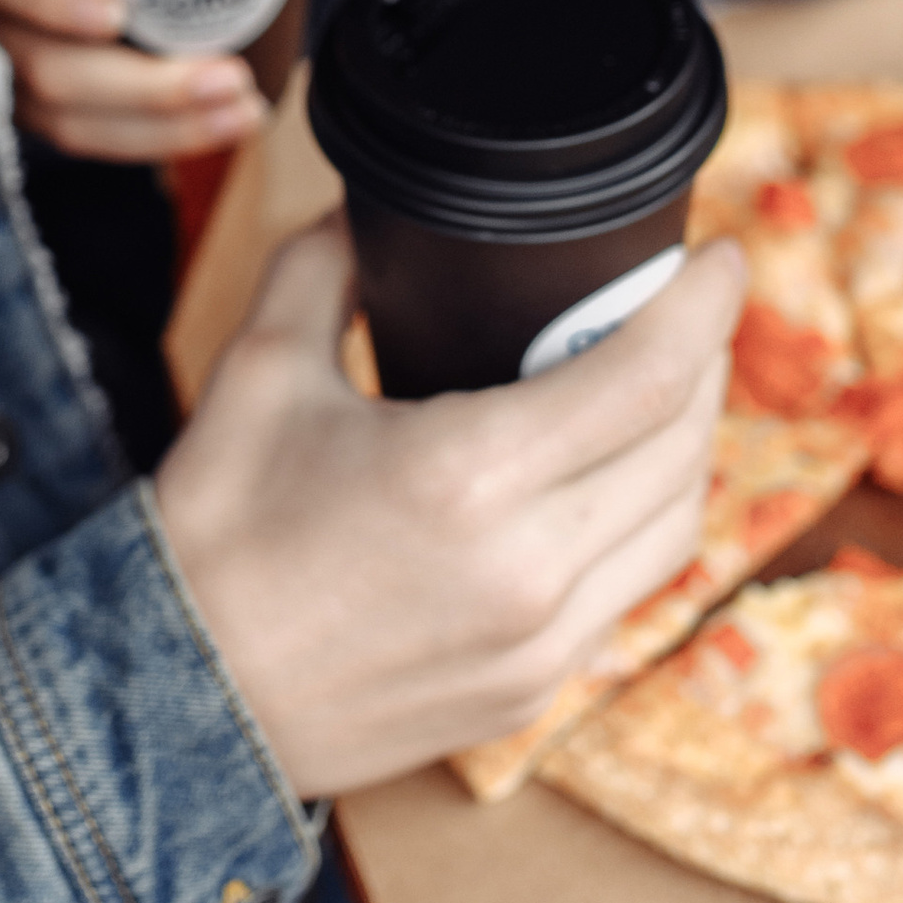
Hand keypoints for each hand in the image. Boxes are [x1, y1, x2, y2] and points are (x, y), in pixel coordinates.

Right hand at [0, 0, 266, 163]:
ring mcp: (2, 63)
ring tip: (242, 110)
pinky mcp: (33, 103)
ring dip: (164, 125)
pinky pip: (88, 135)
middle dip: (142, 86)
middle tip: (229, 76)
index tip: (118, 12)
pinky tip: (220, 125)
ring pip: (67, 119)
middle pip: (42, 66)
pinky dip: (157, 138)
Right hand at [154, 213, 745, 797]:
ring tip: (666, 389)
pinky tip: (613, 485)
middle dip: (706, 363)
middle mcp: (528, 568)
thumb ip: (326, 268)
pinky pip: (629, 593)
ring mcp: (539, 643)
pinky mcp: (530, 692)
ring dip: (688, 447)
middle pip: (683, 445)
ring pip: (676, 526)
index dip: (705, 305)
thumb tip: (365, 205)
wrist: (176, 697)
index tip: (726, 257)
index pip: (647, 374)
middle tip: (691, 309)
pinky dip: (643, 525)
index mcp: (470, 475)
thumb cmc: (213, 535)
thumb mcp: (260, 371)